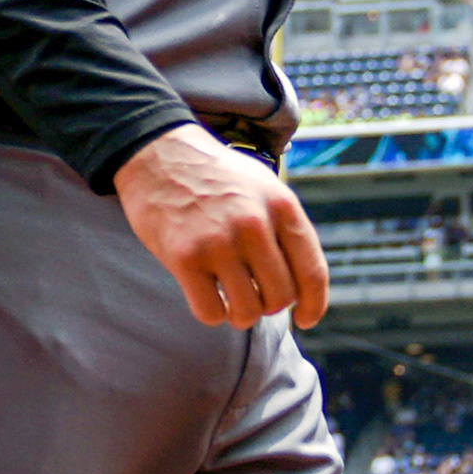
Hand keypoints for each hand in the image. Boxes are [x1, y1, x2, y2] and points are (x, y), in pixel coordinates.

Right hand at [114, 124, 330, 329]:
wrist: (159, 154)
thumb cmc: (216, 178)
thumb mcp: (264, 187)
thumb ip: (285, 228)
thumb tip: (303, 285)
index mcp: (281, 206)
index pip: (312, 272)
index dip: (314, 305)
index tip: (306, 319)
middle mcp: (254, 224)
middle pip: (280, 297)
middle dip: (269, 305)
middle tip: (254, 296)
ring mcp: (218, 242)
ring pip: (248, 311)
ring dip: (241, 314)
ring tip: (231, 299)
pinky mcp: (184, 257)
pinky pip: (210, 313)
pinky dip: (212, 314)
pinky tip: (207, 296)